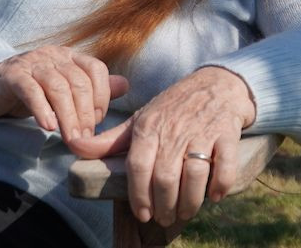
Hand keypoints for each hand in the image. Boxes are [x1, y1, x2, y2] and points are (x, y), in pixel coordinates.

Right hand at [0, 46, 128, 145]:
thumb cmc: (36, 88)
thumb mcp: (66, 88)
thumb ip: (94, 88)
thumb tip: (125, 85)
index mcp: (71, 56)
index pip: (96, 69)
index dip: (102, 95)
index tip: (99, 122)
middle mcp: (54, 56)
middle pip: (78, 82)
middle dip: (86, 113)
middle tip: (86, 139)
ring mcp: (33, 63)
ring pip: (57, 87)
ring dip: (68, 116)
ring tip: (71, 138)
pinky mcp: (13, 76)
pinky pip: (31, 91)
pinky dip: (42, 109)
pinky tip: (48, 127)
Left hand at [73, 66, 256, 225]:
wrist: (217, 83)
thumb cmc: (173, 107)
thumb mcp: (141, 119)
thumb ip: (110, 139)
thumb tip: (73, 145)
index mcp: (149, 126)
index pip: (138, 166)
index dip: (139, 195)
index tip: (142, 214)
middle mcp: (174, 129)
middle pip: (165, 177)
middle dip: (164, 205)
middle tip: (165, 218)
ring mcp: (202, 131)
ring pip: (195, 174)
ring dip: (190, 202)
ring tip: (186, 212)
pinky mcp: (227, 133)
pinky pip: (225, 166)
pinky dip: (220, 185)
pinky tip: (214, 196)